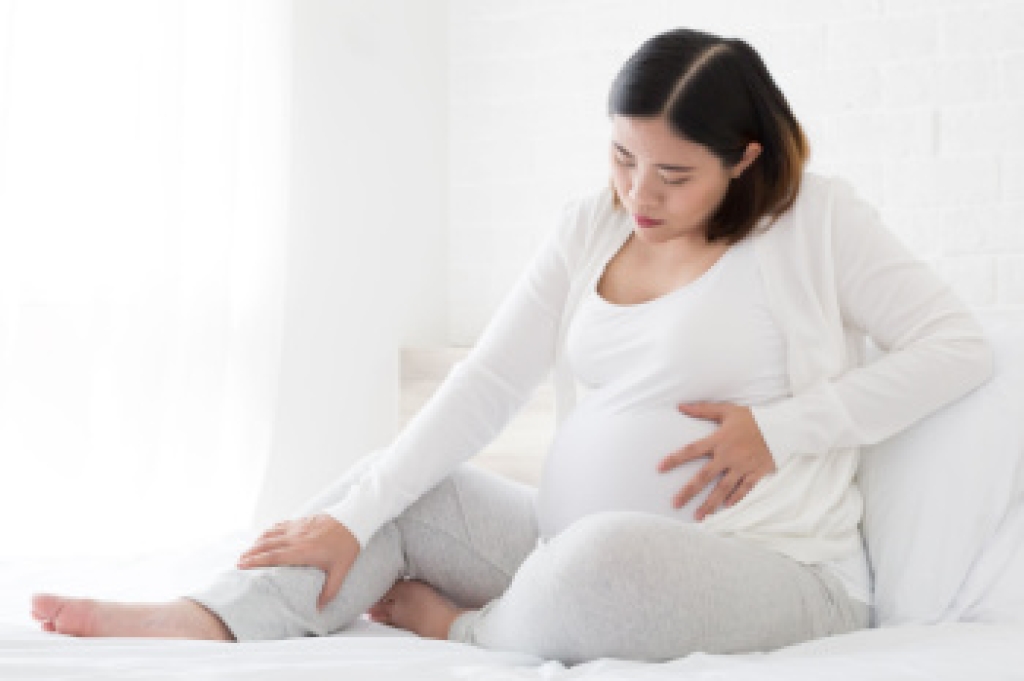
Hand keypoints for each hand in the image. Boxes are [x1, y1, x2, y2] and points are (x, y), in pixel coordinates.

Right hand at [237, 514, 360, 610]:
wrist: (355, 519)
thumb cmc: (348, 546)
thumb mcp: (341, 571)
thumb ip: (329, 591)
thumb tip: (317, 609)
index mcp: (304, 551)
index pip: (274, 556)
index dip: (257, 561)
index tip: (242, 565)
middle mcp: (296, 538)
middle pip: (267, 545)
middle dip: (251, 553)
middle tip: (238, 563)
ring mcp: (297, 527)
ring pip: (270, 534)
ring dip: (256, 543)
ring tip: (246, 552)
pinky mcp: (300, 521)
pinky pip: (279, 526)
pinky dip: (267, 532)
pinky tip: (263, 537)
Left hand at [658, 401, 776, 520]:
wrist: (783, 425)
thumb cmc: (752, 418)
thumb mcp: (727, 410)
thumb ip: (703, 409)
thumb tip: (680, 406)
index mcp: (719, 439)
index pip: (692, 450)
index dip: (675, 459)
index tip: (660, 468)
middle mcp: (728, 455)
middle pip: (704, 476)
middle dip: (688, 491)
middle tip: (675, 504)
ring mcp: (742, 466)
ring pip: (723, 488)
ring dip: (710, 503)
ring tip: (699, 516)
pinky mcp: (756, 473)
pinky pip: (744, 489)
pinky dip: (735, 498)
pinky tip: (725, 508)